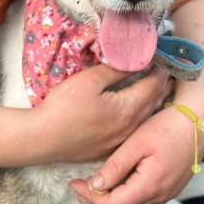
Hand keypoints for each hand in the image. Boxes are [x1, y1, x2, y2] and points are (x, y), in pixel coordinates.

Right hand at [33, 64, 170, 164]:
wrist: (42, 138)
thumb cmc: (64, 107)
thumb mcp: (90, 80)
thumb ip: (116, 69)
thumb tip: (135, 60)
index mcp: (129, 109)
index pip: (154, 85)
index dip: (160, 69)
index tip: (161, 56)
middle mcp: (131, 127)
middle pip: (155, 102)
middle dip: (160, 83)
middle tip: (161, 68)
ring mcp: (121, 140)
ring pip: (146, 117)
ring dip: (152, 99)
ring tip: (153, 84)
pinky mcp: (110, 147)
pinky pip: (134, 128)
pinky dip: (140, 113)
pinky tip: (133, 107)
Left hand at [69, 106, 203, 203]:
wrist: (198, 120)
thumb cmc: (168, 125)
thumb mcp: (137, 142)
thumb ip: (116, 166)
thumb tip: (94, 187)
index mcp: (150, 186)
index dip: (90, 197)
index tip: (74, 183)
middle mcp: (160, 196)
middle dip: (98, 198)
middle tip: (79, 184)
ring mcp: (168, 193)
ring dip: (113, 197)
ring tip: (94, 184)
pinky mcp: (172, 186)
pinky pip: (145, 198)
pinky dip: (127, 193)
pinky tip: (118, 179)